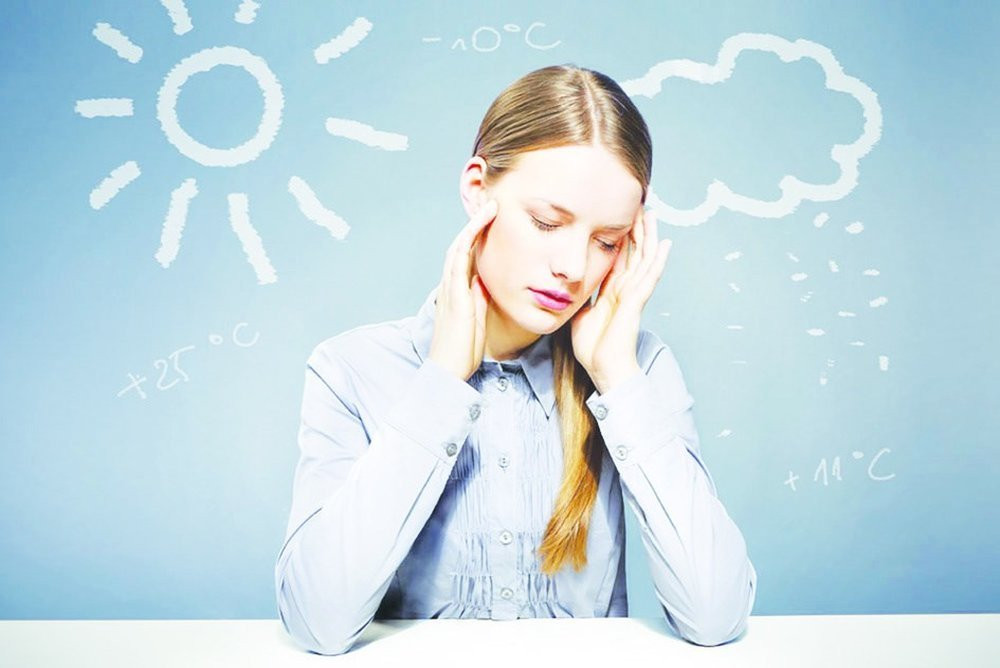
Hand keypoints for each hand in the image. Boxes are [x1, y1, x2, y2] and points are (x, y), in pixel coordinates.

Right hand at [428, 198, 497, 380]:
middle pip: (460, 245)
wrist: (449, 370)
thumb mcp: (476, 317)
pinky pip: (458, 261)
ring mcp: (450, 288)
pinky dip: (467, 241)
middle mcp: (450, 285)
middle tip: (491, 204)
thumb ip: (479, 298)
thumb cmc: (463, 348)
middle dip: (475, 224)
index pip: (466, 256)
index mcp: (457, 290)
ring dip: (473, 225)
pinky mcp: (454, 295)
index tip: (493, 221)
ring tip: (488, 207)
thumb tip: (487, 281)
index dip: (478, 236)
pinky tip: (477, 227)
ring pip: (458, 247)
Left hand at [569, 206, 671, 393]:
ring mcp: (633, 295)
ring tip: (651, 215)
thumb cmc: (593, 349)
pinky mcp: (636, 302)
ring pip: (644, 259)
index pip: (619, 258)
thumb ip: (581, 298)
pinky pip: (649, 277)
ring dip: (648, 237)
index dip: (621, 238)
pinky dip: (657, 260)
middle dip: (636, 230)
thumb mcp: (580, 314)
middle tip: (638, 205)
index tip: (620, 217)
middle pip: (635, 253)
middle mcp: (625, 290)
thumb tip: (572, 286)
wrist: (603, 370)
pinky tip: (665, 244)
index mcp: (612, 291)